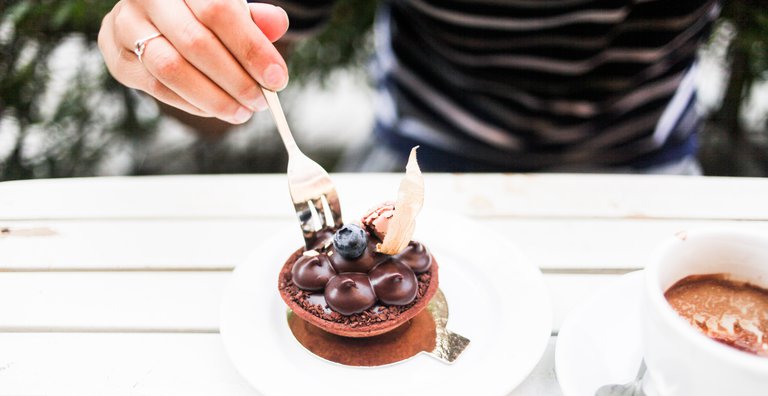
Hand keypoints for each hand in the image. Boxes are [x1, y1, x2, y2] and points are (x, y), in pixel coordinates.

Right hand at [98, 0, 289, 123]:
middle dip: (235, 80)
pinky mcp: (117, 58)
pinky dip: (192, 104)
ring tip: (241, 111)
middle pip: (196, 43)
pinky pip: (157, 88)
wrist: (157, 13)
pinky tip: (215, 108)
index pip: (219, 11)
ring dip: (213, 98)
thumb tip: (279, 24)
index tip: (277, 79)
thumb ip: (255, 17)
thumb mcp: (230, 6)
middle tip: (260, 102)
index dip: (251, 48)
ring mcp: (125, 26)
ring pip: (172, 69)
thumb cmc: (201, 12)